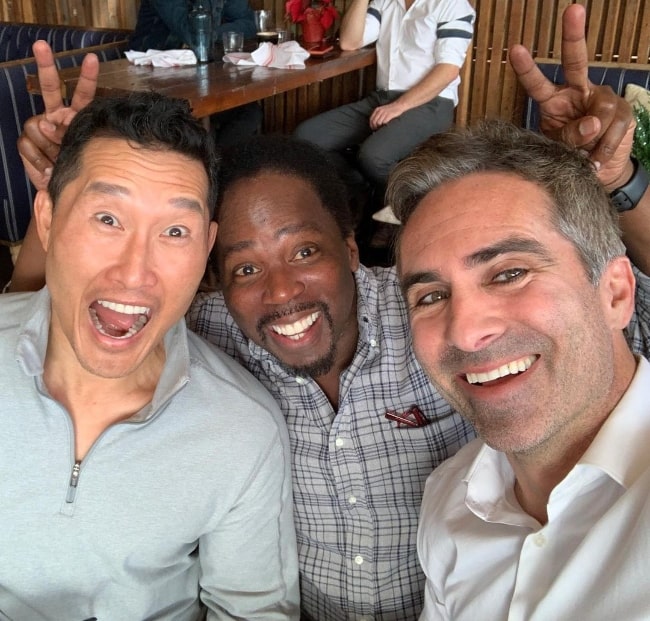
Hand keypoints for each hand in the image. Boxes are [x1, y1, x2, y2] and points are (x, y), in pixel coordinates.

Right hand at [17, 40, 98, 189]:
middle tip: (42, 45)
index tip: (92, 58)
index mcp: (78, 116)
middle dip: (46, 66)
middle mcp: (58, 116)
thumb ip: (70, 133)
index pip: (83, 93)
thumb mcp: (84, 151)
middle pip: (51, 88)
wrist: (62, 191)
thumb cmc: (80, 170)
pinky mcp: (27, 141)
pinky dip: (38, 159)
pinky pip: (29, 143)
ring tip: (58, 160)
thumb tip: (48, 122)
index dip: (87, 77)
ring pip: (38, 125)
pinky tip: (47, 167)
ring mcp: (41, 127)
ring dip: (49, 147)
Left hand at [369, 100, 406, 129]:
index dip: (371, 125)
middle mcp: (380, 111)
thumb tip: (374, 124)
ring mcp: (385, 112)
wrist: (399, 105)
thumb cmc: (390, 110)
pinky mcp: (389, 115)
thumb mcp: (382, 110)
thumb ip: (378, 115)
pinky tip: (386, 125)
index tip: (374, 129)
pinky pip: (384, 122)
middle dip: (375, 127)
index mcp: (377, 110)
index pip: (371, 119)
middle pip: (374, 122)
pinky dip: (384, 125)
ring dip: (379, 127)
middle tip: (378, 130)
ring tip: (382, 128)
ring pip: (378, 122)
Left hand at [509, 3, 634, 189]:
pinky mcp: (622, 111)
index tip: (515, 50)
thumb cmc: (571, 155)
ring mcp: (601, 99)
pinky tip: (598, 159)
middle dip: (573, 35)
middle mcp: (578, 92)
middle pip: (575, 61)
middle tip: (573, 10)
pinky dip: (604, 149)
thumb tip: (592, 124)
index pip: (537, 84)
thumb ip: (569, 136)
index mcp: (554, 101)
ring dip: (592, 140)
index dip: (527, 68)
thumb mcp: (560, 149)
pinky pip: (613, 128)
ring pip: (598, 113)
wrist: (600, 172)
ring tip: (586, 158)